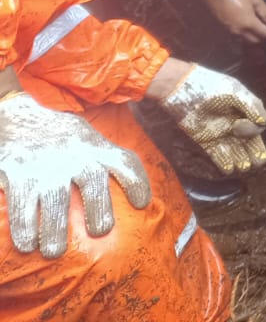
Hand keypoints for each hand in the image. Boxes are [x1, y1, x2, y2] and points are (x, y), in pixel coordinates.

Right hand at [0, 88, 150, 257]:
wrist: (22, 118)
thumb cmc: (65, 141)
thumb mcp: (91, 140)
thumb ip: (109, 162)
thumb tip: (138, 201)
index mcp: (97, 148)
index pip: (125, 161)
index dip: (137, 181)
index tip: (142, 204)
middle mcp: (75, 154)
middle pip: (93, 179)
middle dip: (99, 206)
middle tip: (100, 231)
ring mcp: (46, 163)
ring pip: (55, 198)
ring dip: (55, 228)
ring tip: (54, 252)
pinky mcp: (18, 171)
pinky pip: (22, 202)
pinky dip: (23, 225)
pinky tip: (27, 244)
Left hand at [149, 62, 265, 174]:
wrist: (184, 90)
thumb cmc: (212, 87)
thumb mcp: (235, 92)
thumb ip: (252, 106)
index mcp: (245, 112)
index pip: (258, 127)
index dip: (254, 130)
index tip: (239, 125)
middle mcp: (236, 124)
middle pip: (250, 143)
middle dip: (255, 153)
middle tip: (258, 161)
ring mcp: (221, 134)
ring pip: (236, 151)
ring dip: (241, 160)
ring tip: (243, 167)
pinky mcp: (206, 141)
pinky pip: (218, 154)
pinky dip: (224, 162)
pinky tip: (229, 168)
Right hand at [188, 0, 265, 42]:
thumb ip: (264, 10)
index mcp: (249, 23)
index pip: (264, 34)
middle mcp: (240, 31)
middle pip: (254, 41)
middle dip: (263, 38)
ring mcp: (231, 31)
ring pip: (245, 41)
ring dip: (253, 38)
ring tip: (259, 31)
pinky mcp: (225, 29)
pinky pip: (238, 37)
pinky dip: (245, 36)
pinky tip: (248, 29)